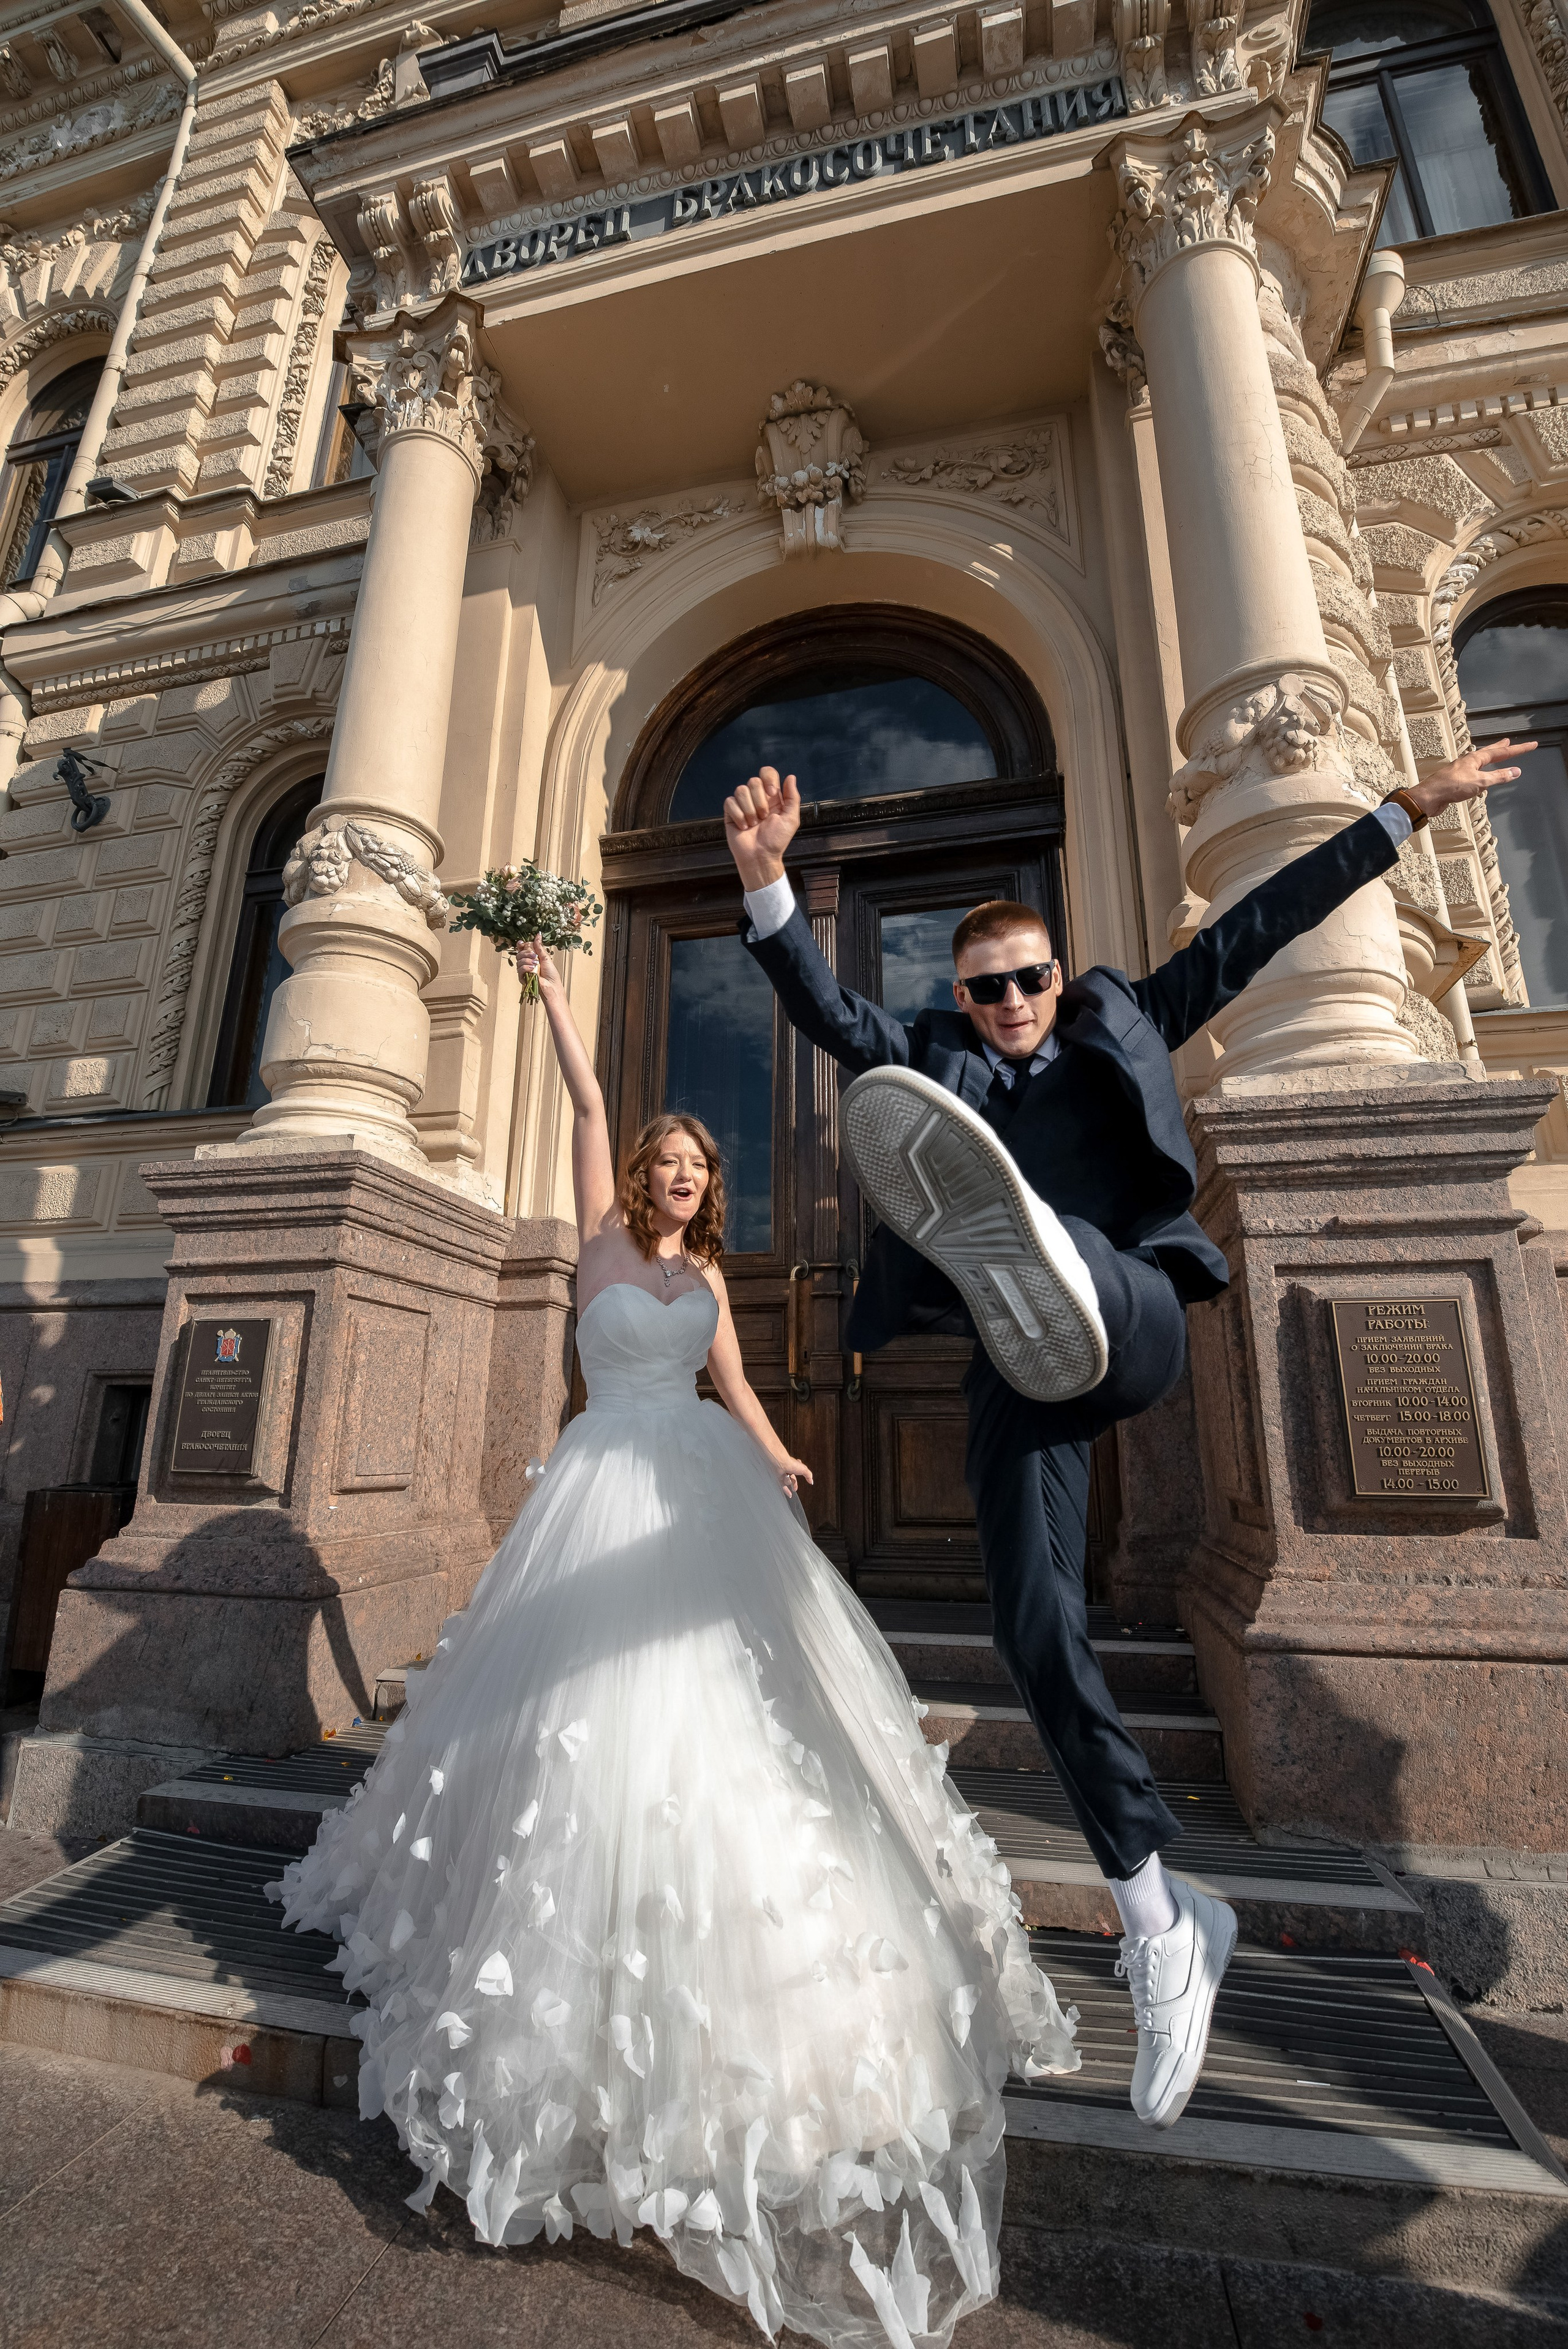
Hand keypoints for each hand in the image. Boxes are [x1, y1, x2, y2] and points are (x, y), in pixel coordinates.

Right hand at [515, 934, 562, 995]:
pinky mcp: (523, 978)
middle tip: (535, 956)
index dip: (521, 945)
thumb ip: (539, 946)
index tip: (522, 943)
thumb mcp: (545, 957)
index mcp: (532, 957)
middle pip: (520, 953)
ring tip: (536, 964)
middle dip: (526, 953)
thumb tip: (538, 934)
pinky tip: (532, 969)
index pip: (522, 949)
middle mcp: (527, 962)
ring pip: (519, 961)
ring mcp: (525, 970)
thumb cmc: (551, 973)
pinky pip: (520, 969)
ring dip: (527, 960)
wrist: (552, 985)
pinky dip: (525, 967)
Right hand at [724, 765, 800, 890]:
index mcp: (772, 796)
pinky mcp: (730, 812)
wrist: (760, 856)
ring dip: (749, 810)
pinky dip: (738, 816)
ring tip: (753, 824)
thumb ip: (792, 797)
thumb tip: (790, 776)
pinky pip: (730, 802)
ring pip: (740, 790)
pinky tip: (743, 827)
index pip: (767, 773)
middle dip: (760, 801)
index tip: (771, 794)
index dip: (768, 779)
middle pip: (753, 781)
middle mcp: (757, 797)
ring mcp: (743, 804)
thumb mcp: (791, 819)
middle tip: (763, 817)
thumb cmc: (776, 840)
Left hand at [778, 1454, 813, 1497]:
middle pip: (793, 1479)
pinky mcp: (779, 1477)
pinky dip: (786, 1490)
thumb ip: (809, 1475)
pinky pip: (782, 1485)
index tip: (805, 1479)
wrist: (781, 1463)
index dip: (802, 1474)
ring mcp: (783, 1473)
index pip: (799, 1470)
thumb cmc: (792, 1464)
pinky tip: (790, 1495)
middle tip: (795, 1489)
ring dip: (788, 1481)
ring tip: (786, 1477)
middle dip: (794, 1484)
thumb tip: (811, 1481)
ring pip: (788, 1482)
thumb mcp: (804, 1470)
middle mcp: (789, 1469)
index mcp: (795, 1465)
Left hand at [1407, 737, 1536, 817]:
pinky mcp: (1457, 781)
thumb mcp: (1480, 782)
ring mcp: (1462, 771)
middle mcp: (1468, 762)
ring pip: (1481, 762)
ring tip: (1496, 755)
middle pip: (1489, 752)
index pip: (1502, 752)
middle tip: (1510, 741)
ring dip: (1491, 758)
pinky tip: (1481, 775)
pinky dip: (1483, 772)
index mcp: (1475, 758)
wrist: (1429, 797)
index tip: (1531, 744)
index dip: (1518, 749)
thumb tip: (1515, 772)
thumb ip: (1498, 777)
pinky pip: (1475, 774)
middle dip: (1502, 748)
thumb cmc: (1451, 787)